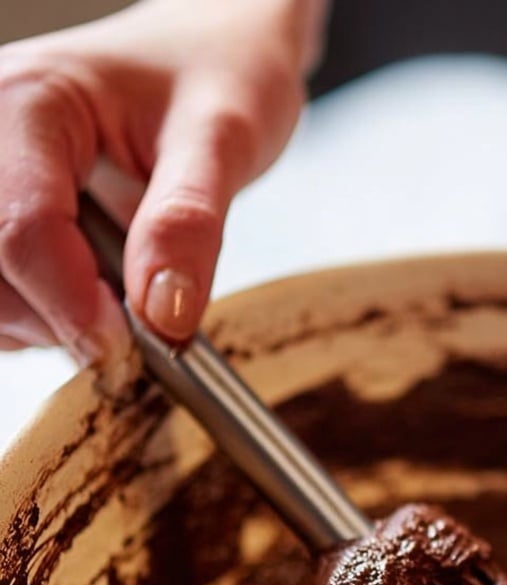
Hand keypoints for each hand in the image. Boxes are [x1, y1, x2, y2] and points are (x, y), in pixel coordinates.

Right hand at [0, 0, 324, 362]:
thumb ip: (189, 222)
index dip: (74, 308)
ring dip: (45, 325)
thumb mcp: (224, 137)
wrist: (212, 50)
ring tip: (115, 302)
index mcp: (29, 100)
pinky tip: (90, 297)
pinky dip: (41, 319)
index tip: (131, 352)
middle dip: (56, 321)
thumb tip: (164, 317)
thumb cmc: (218, 73)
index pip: (22, 229)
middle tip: (133, 331)